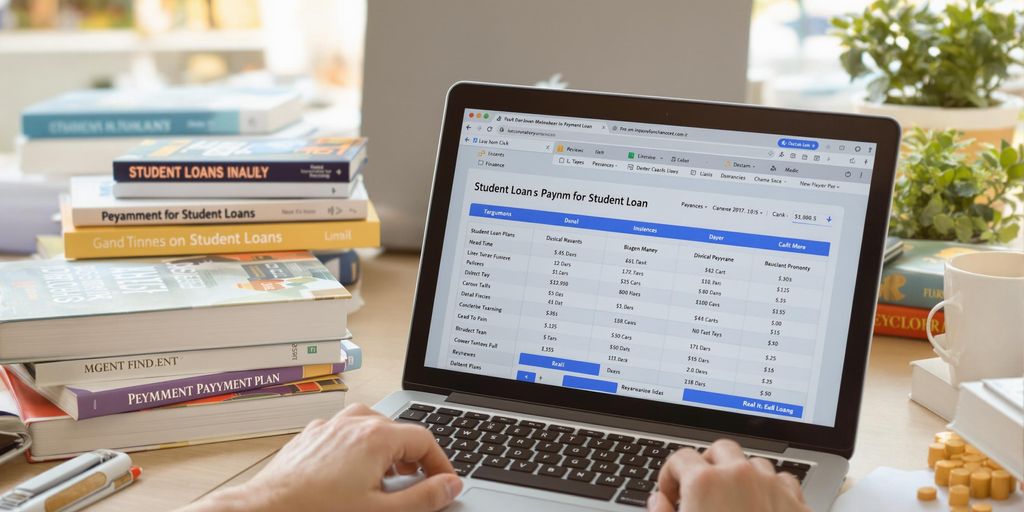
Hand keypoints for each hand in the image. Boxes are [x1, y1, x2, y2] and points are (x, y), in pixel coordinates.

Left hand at [179, 403, 461, 511]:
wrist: (265, 511)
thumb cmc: (319, 511)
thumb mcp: (382, 511)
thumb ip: (423, 498)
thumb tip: (450, 486)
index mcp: (377, 435)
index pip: (425, 439)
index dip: (441, 464)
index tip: (445, 484)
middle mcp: (354, 422)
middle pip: (399, 431)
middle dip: (413, 458)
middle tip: (417, 486)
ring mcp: (330, 426)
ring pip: (372, 430)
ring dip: (386, 453)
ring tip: (385, 482)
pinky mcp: (312, 436)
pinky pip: (347, 435)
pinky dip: (359, 452)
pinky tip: (352, 478)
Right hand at [648, 439, 808, 511]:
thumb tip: (658, 502)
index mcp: (704, 482)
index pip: (679, 458)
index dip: (669, 476)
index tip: (670, 494)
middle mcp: (740, 476)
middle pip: (719, 449)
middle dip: (707, 464)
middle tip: (699, 490)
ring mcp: (772, 487)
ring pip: (753, 463)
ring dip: (740, 476)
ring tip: (731, 501)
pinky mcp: (798, 505)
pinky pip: (783, 482)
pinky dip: (770, 489)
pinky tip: (761, 508)